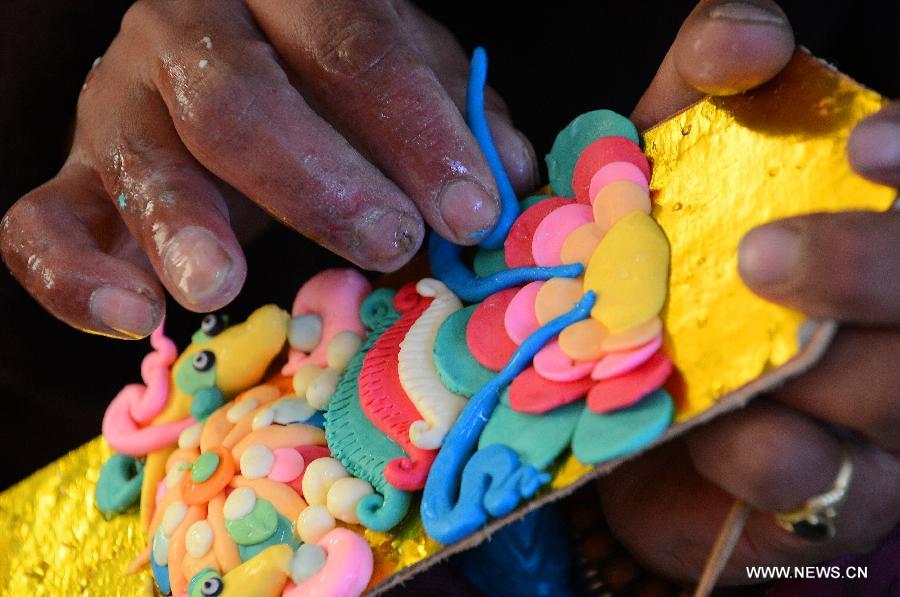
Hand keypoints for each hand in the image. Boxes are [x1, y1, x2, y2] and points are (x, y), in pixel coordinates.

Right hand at [0, 0, 536, 338]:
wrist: (226, 75)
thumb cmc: (330, 87)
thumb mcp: (401, 87)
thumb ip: (455, 119)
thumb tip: (510, 176)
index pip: (351, 40)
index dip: (415, 126)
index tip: (471, 210)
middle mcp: (185, 30)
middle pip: (237, 92)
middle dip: (318, 177)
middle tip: (390, 241)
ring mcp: (118, 104)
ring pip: (140, 151)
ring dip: (184, 223)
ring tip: (222, 285)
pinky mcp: (76, 178)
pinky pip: (40, 225)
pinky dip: (75, 276)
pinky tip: (137, 321)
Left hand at [596, 0, 899, 583]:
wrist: (600, 409)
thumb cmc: (651, 276)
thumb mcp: (663, 166)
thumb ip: (706, 90)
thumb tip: (743, 41)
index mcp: (873, 227)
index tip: (863, 147)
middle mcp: (897, 321)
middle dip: (875, 268)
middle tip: (764, 258)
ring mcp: (885, 421)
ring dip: (822, 374)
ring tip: (729, 361)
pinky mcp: (834, 503)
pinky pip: (827, 487)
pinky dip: (770, 458)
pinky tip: (716, 438)